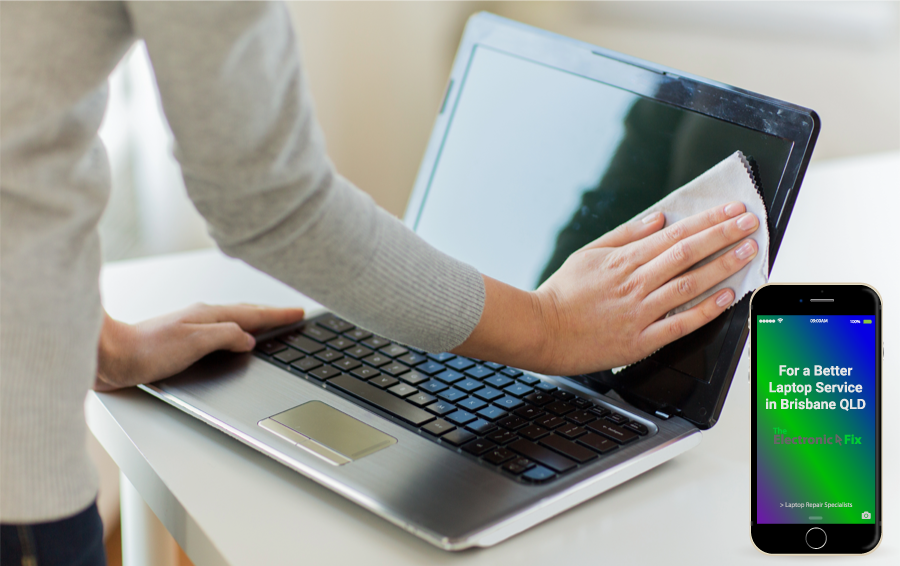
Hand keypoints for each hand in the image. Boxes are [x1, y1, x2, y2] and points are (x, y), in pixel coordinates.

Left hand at [95, 303, 305, 391]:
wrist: (111, 356)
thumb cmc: (146, 350)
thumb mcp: (195, 342)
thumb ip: (226, 337)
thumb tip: (248, 338)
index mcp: (209, 315)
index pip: (253, 314)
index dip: (278, 315)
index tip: (298, 313)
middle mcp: (202, 317)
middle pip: (246, 312)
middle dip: (272, 313)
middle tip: (292, 314)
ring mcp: (192, 327)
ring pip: (234, 320)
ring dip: (256, 320)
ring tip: (271, 322)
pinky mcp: (183, 340)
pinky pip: (222, 331)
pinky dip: (238, 330)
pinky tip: (235, 337)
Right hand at [454, 201, 758, 374]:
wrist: (541, 331)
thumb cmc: (561, 294)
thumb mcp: (588, 253)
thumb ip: (625, 235)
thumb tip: (658, 218)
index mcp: (624, 260)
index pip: (675, 234)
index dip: (708, 220)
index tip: (732, 210)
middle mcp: (636, 283)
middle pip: (688, 254)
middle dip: (724, 235)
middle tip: (749, 223)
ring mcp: (640, 312)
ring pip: (690, 284)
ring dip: (722, 266)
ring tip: (747, 252)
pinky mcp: (641, 340)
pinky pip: (680, 323)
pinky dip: (705, 310)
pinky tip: (725, 297)